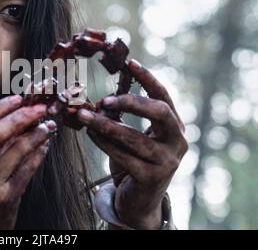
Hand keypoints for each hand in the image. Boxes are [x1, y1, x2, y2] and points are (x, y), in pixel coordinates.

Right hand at [0, 95, 54, 228]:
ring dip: (36, 134)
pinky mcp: (5, 198)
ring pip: (16, 149)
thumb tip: (11, 117)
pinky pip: (27, 168)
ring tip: (46, 125)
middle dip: (21, 116)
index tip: (17, 99)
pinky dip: (39, 153)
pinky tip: (44, 145)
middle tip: (38, 108)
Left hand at [77, 60, 187, 228]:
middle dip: (131, 101)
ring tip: (85, 116)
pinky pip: (123, 155)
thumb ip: (122, 118)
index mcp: (175, 126)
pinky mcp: (151, 178)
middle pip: (160, 112)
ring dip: (106, 124)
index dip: (147, 78)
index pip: (164, 96)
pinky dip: (103, 143)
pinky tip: (90, 134)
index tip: (129, 63)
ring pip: (135, 137)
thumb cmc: (135, 160)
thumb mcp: (133, 136)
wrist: (139, 200)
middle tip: (105, 98)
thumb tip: (101, 100)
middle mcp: (177, 141)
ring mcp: (167, 161)